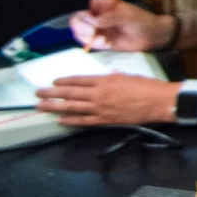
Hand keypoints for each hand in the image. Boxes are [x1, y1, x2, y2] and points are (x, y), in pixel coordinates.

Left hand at [37, 76, 177, 126]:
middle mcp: (98, 94)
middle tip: (37, 93)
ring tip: (41, 107)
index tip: (53, 82)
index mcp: (104, 80)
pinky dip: (71, 121)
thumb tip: (105, 78)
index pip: (78, 80)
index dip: (64, 81)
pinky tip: (60, 120)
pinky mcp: (105, 120)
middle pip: (70, 93)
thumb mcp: (128, 76)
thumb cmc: (147, 86)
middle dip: (52, 93)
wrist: (159, 102)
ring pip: (72, 107)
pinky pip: (84, 121)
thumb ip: (113, 77)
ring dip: (55, 107)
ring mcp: (100, 108)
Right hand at [71, 0, 172, 51]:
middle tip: (93, 33)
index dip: (83, 16)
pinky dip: (94, 45)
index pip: (83, 9)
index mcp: (102, 6)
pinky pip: (89, 43)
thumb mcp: (128, 16)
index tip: (92, 22)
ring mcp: (98, 29)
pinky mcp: (101, 41)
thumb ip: (111, 18)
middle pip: (76, 21)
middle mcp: (96, 17)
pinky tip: (107, 44)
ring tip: (103, 41)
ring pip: (79, 33)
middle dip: (81, 28)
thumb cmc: (142, 21)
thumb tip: (94, 22)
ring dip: (87, 38)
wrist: (152, 36)